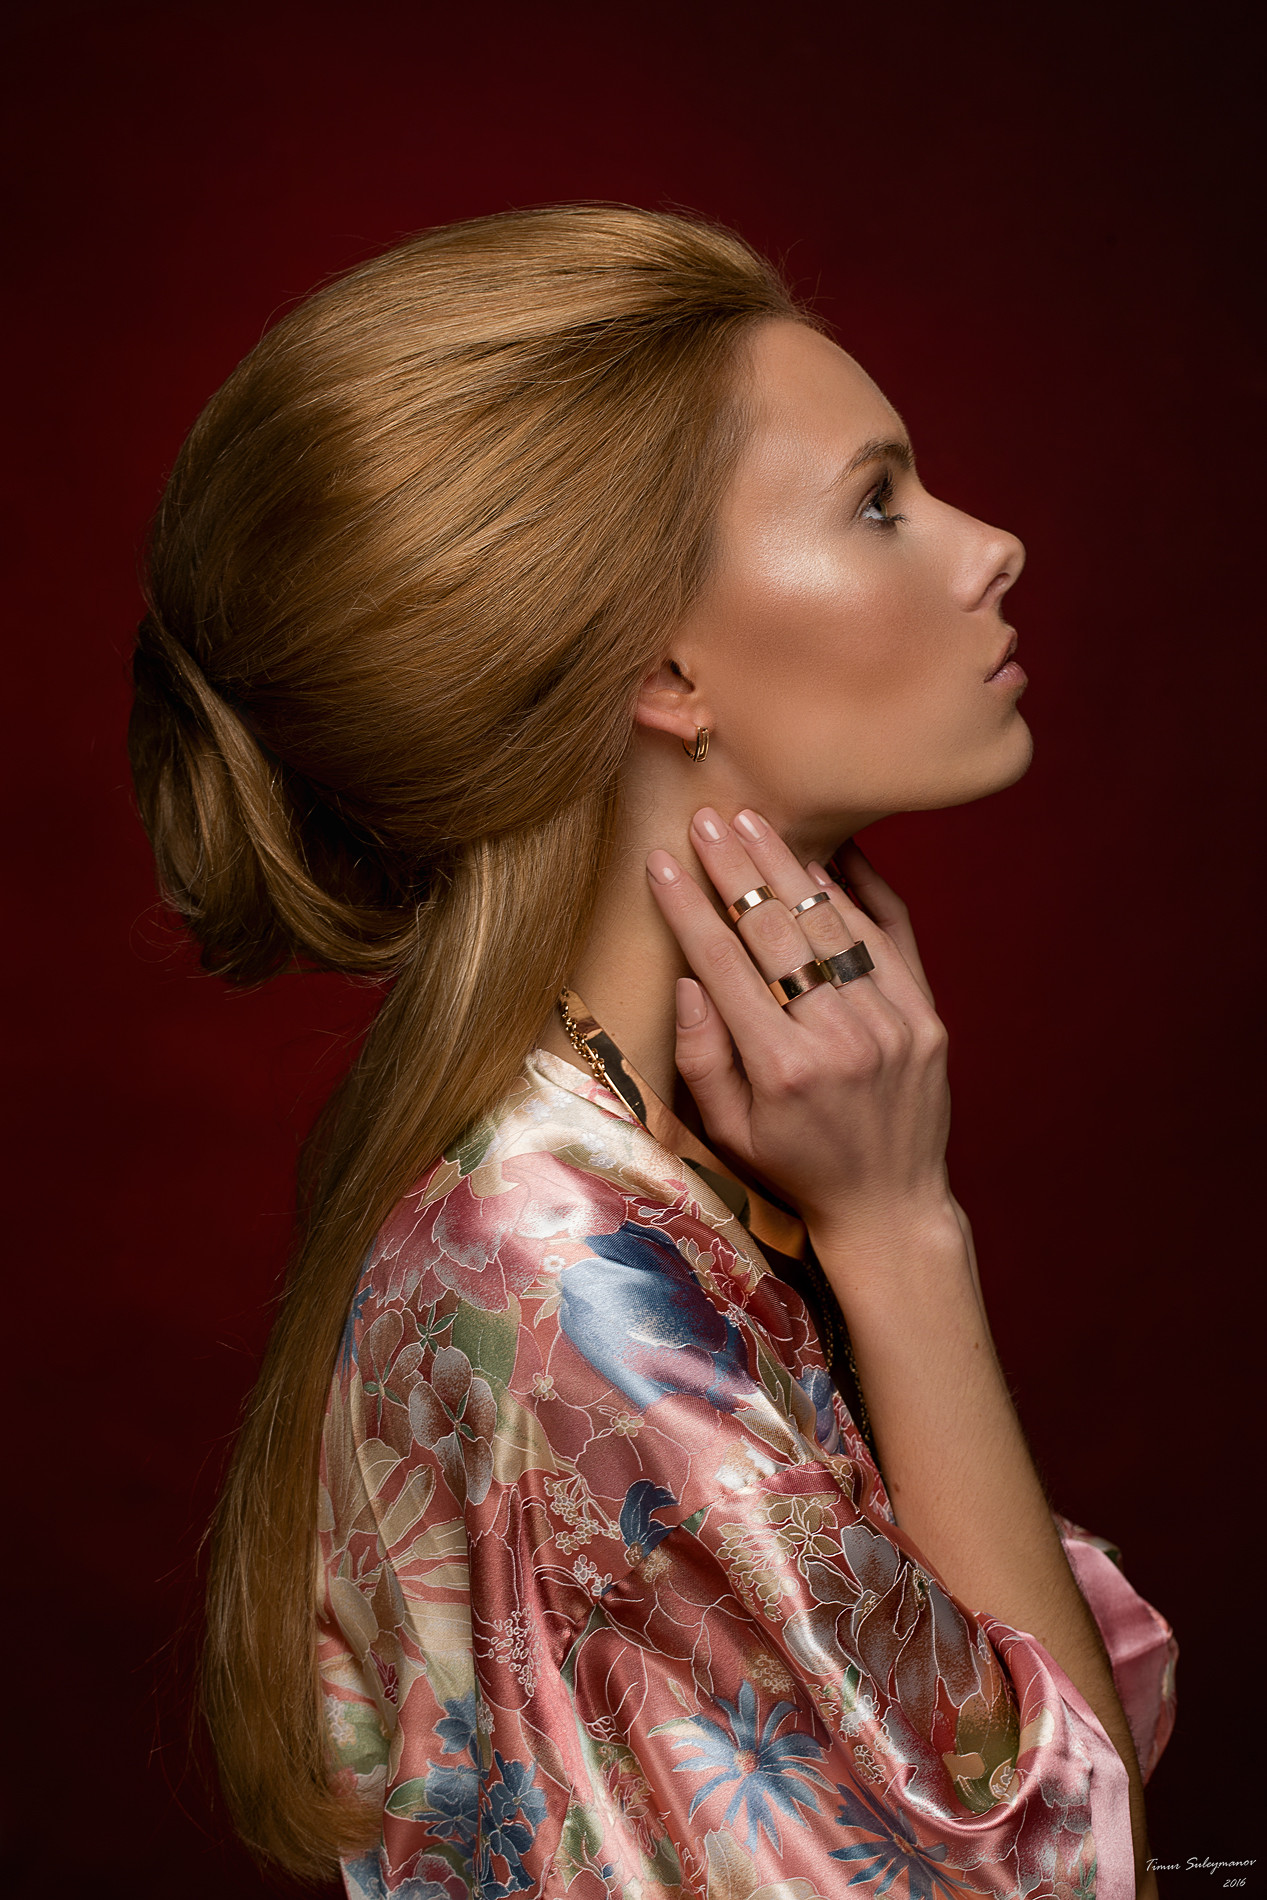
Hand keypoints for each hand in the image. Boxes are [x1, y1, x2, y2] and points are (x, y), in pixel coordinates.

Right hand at [647, 808, 954, 1251]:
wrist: (891, 1205)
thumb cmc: (795, 1167)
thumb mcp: (729, 1130)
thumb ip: (703, 1056)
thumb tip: (687, 979)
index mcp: (783, 1069)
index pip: (724, 964)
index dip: (689, 906)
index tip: (662, 862)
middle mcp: (841, 1039)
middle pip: (777, 929)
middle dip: (736, 866)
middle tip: (707, 817)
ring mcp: (893, 1024)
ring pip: (834, 923)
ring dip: (791, 866)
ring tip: (755, 822)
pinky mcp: (928, 1017)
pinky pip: (889, 937)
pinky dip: (858, 893)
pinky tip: (830, 856)